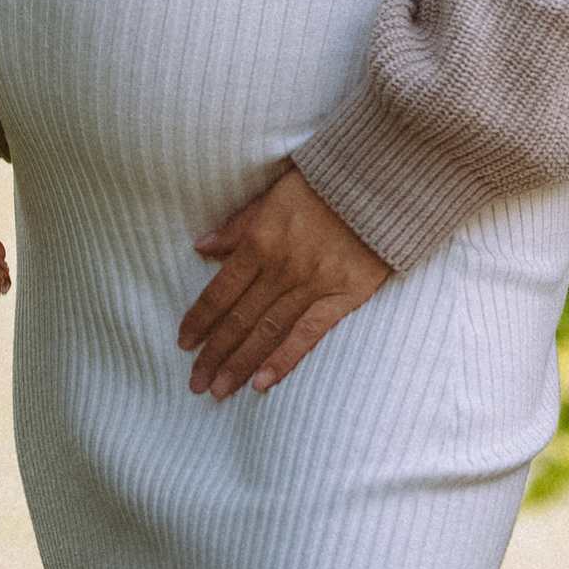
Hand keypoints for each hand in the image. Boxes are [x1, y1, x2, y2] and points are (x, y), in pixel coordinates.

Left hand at [180, 163, 390, 399]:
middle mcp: (282, 266)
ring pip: (268, 330)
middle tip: (195, 383)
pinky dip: (284, 359)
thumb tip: (202, 245)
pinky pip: (308, 333)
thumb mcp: (275, 193)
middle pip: (241, 317)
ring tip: (219, 390)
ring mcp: (313, 283)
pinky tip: (263, 382)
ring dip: (240, 363)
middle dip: (215, 352)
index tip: (184, 343)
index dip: (200, 318)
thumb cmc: (327, 181)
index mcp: (261, 240)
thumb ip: (240, 224)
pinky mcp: (343, 295)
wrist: (384, 178)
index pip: (222, 289)